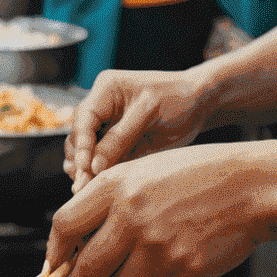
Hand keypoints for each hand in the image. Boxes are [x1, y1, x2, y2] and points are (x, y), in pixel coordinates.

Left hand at [46, 141, 276, 276]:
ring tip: (156, 256)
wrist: (252, 186)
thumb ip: (106, 203)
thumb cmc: (194, 177)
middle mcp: (131, 216)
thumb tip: (75, 247)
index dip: (54, 252)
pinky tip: (186, 256)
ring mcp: (157, 245)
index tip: (55, 266)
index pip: (64, 225)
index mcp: (115, 186)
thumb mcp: (142, 172)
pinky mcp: (182, 269)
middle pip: (85, 270)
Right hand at [64, 68, 211, 189]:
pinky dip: (94, 172)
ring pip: (82, 149)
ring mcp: (106, 125)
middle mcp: (101, 106)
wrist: (199, 103)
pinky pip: (98, 159)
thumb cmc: (178, 98)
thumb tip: (93, 165)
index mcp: (106, 89)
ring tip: (84, 188)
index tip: (84, 167)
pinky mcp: (115, 142)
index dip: (82, 143)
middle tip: (83, 185)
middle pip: (77, 135)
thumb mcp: (149, 113)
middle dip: (79, 160)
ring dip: (82, 168)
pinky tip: (92, 185)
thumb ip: (121, 138)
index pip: (84, 118)